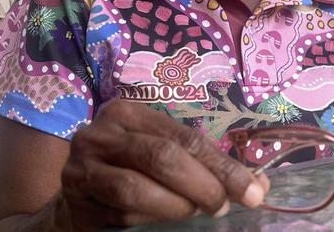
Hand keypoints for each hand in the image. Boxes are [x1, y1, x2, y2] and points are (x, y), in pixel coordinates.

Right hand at [54, 99, 267, 229]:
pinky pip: (120, 214)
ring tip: (195, 213)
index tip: (252, 190)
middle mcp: (101, 132)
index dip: (221, 165)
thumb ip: (205, 164)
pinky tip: (164, 221)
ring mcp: (81, 166)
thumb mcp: (164, 155)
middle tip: (223, 206)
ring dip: (176, 206)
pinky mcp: (75, 200)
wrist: (77, 196)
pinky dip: (150, 220)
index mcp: (128, 112)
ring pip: (136, 188)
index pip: (184, 137)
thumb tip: (259, 185)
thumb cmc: (131, 169)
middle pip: (162, 156)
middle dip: (203, 185)